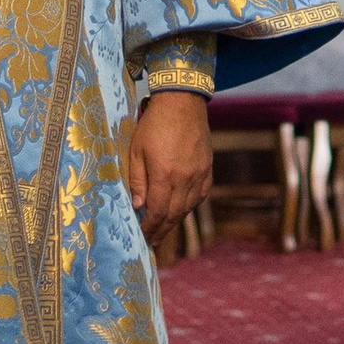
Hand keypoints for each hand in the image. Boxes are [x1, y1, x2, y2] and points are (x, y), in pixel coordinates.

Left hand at [127, 88, 211, 241]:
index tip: (143, 237)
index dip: (150, 228)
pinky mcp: (207, 168)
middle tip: (153, 241)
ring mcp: (199, 174)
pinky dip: (190, 206)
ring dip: (175, 221)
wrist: (182, 101)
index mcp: (165, 175)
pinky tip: (182, 209)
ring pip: (188, 208)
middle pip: (174, 215)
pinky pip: (200, 196)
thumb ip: (137, 180)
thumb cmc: (154, 124)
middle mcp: (185, 179)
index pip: (157, 212)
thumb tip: (138, 206)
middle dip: (162, 230)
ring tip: (164, 229)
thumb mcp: (136, 150)